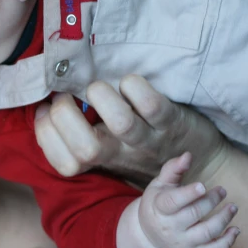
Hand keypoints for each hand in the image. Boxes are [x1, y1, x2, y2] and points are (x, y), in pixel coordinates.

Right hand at [35, 74, 229, 185]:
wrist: (203, 165)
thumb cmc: (148, 151)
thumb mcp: (115, 152)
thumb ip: (87, 136)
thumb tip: (47, 107)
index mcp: (104, 161)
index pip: (66, 165)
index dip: (47, 136)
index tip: (45, 111)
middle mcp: (123, 153)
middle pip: (86, 149)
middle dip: (65, 116)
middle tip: (67, 97)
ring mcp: (149, 139)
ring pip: (120, 123)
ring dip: (101, 97)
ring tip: (98, 88)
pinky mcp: (172, 122)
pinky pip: (153, 105)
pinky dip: (136, 87)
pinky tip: (129, 81)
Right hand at [138, 152, 238, 247]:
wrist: (150, 235)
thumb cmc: (157, 203)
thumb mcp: (159, 185)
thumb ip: (173, 169)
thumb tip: (188, 155)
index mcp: (160, 208)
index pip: (172, 202)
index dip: (188, 194)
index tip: (202, 185)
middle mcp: (171, 227)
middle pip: (193, 215)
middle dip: (211, 201)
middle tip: (222, 190)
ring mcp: (183, 241)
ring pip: (206, 234)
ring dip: (223, 220)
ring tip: (233, 207)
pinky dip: (227, 242)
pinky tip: (236, 230)